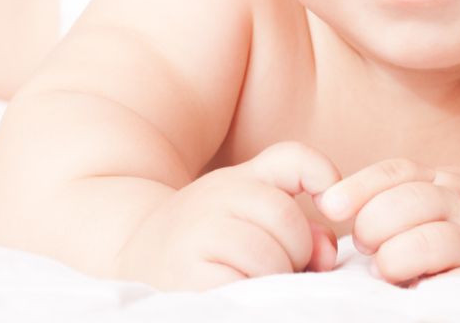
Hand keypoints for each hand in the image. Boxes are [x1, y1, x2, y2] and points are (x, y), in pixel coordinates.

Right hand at [114, 141, 342, 289]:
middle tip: (283, 269)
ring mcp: (197, 236)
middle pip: (287, 221)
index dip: (323, 178)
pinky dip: (255, 297)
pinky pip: (243, 286)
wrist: (130, 253)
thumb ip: (302, 222)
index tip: (328, 205)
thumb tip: (327, 254)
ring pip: (269, 256)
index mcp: (238, 178)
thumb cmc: (206, 235)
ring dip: (277, 279)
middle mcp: (215, 196)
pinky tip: (242, 296)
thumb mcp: (250, 209)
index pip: (294, 161)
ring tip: (258, 283)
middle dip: (298, 252)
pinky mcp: (187, 280)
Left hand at [315, 158, 459, 285]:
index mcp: (439, 180)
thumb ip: (396, 195)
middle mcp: (458, 202)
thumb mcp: (437, 192)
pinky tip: (419, 291)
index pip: (396, 172)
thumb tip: (329, 206)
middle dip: (375, 223)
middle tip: (364, 246)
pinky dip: (438, 284)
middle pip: (410, 201)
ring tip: (385, 268)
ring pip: (434, 239)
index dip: (359, 186)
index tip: (328, 204)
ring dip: (400, 254)